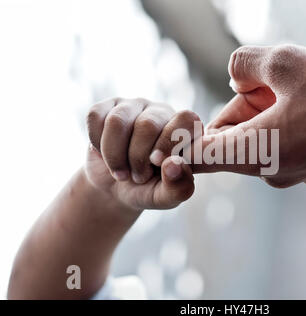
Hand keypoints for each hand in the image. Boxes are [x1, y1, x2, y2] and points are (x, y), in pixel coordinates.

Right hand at [85, 97, 199, 210]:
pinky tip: (105, 153)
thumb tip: (174, 163)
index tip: (159, 163)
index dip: (170, 142)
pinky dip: (97, 144)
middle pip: (147, 125)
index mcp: (186, 131)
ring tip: (122, 172)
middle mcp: (164, 113)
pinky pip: (96, 118)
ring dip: (115, 156)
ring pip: (118, 122)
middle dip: (137, 158)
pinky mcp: (107, 106)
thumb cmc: (147, 189)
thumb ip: (179, 187)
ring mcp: (136, 106)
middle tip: (139, 176)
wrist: (113, 188)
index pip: (188, 120)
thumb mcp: (165, 197)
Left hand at [196, 45, 305, 186]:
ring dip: (273, 114)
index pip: (199, 156)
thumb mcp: (283, 61)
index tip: (182, 129)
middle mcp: (272, 173)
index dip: (185, 140)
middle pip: (237, 139)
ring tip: (301, 90)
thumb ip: (243, 64)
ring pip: (267, 140)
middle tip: (270, 82)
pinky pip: (294, 146)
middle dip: (245, 108)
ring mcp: (300, 175)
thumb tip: (235, 75)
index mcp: (253, 153)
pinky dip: (295, 125)